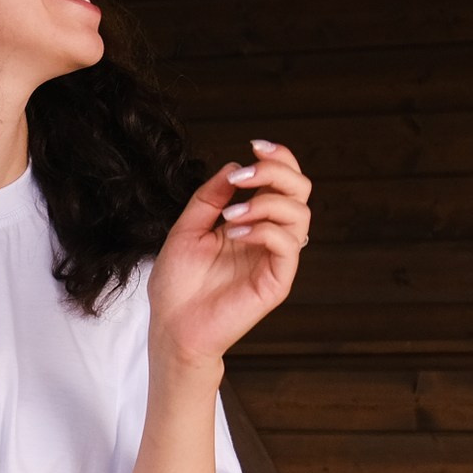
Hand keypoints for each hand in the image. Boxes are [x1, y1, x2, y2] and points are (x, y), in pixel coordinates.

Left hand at [146, 139, 310, 372]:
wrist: (172, 327)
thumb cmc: (177, 284)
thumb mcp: (186, 229)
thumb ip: (210, 198)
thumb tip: (235, 166)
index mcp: (252, 222)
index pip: (281, 183)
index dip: (278, 158)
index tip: (254, 145)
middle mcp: (269, 237)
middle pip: (300, 190)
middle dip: (277, 172)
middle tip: (243, 176)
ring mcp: (276, 258)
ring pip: (300, 213)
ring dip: (266, 202)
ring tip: (230, 215)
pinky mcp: (278, 280)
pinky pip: (288, 243)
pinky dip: (264, 228)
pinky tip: (234, 232)